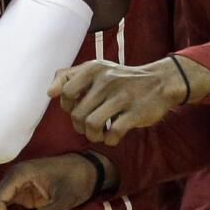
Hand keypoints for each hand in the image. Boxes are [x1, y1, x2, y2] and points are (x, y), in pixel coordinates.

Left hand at [49, 59, 184, 144]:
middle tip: (88, 127)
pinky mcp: (136, 112)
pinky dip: (110, 140)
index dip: (67, 107)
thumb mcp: (95, 69)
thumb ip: (68, 76)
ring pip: (92, 125)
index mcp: (94, 69)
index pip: (66, 93)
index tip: (77, 109)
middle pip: (78, 114)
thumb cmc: (120, 78)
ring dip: (93, 136)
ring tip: (98, 134)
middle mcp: (107, 81)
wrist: (160, 82)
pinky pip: (114, 133)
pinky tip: (113, 137)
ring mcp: (122, 97)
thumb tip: (50, 93)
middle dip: (79, 127)